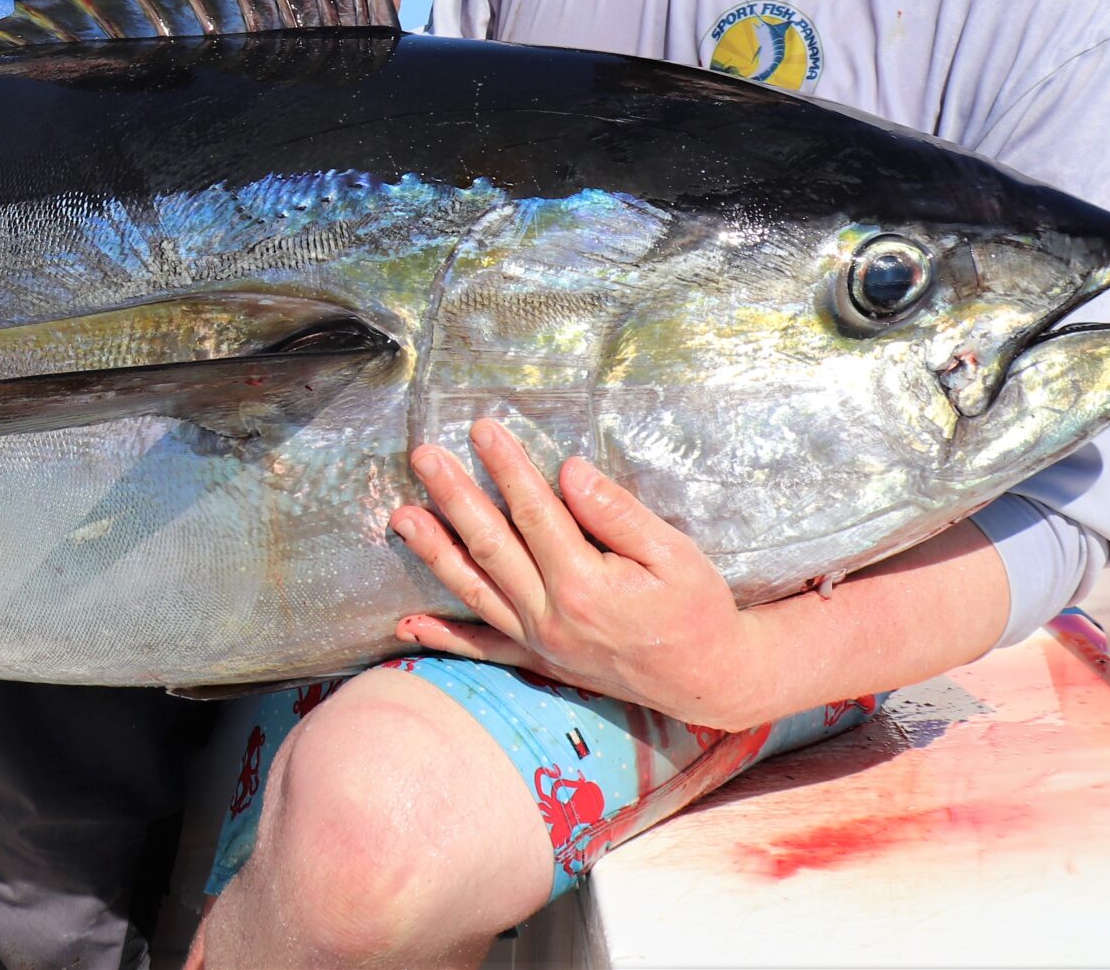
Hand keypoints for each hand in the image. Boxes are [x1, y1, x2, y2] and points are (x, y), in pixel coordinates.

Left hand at [389, 419, 770, 728]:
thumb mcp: (675, 555)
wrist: (710, 681)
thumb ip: (617, 514)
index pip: (533, 512)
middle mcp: (551, 616)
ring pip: (474, 590)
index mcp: (584, 584)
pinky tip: (409, 624)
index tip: (481, 428)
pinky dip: (445, 637)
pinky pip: (483, 649)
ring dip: (434, 551)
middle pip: (491, 544)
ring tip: (400, 515)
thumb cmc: (699, 611)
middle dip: (453, 495)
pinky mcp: (540, 662)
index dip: (505, 467)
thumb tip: (568, 472)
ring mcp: (540, 643)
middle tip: (423, 455)